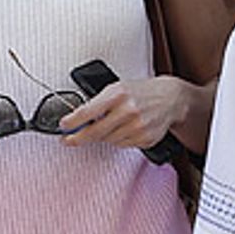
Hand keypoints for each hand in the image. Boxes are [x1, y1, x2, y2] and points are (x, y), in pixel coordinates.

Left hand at [61, 75, 183, 148]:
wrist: (171, 98)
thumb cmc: (141, 92)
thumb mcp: (118, 88)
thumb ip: (98, 102)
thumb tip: (76, 120)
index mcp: (118, 94)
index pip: (87, 112)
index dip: (71, 122)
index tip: (63, 127)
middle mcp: (128, 110)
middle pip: (94, 132)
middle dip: (78, 137)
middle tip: (68, 140)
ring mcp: (138, 126)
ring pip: (108, 141)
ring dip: (104, 136)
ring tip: (112, 125)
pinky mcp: (145, 138)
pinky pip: (123, 145)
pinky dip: (120, 139)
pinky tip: (127, 129)